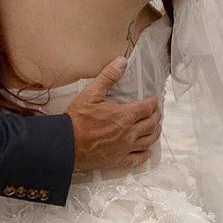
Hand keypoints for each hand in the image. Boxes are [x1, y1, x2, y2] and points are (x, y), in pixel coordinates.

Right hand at [66, 57, 161, 172]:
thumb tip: (122, 61)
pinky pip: (138, 158)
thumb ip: (108, 77)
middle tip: (156, 112)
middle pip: (151, 124)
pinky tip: (148, 151)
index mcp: (124, 115)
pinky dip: (146, 154)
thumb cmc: (77, 119)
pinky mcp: (119, 160)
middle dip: (156, 116)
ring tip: (156, 128)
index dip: (153, 103)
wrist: (66, 144)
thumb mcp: (91, 94)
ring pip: (148, 141)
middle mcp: (129, 133)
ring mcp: (125, 148)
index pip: (147, 108)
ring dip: (155, 133)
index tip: (154, 99)